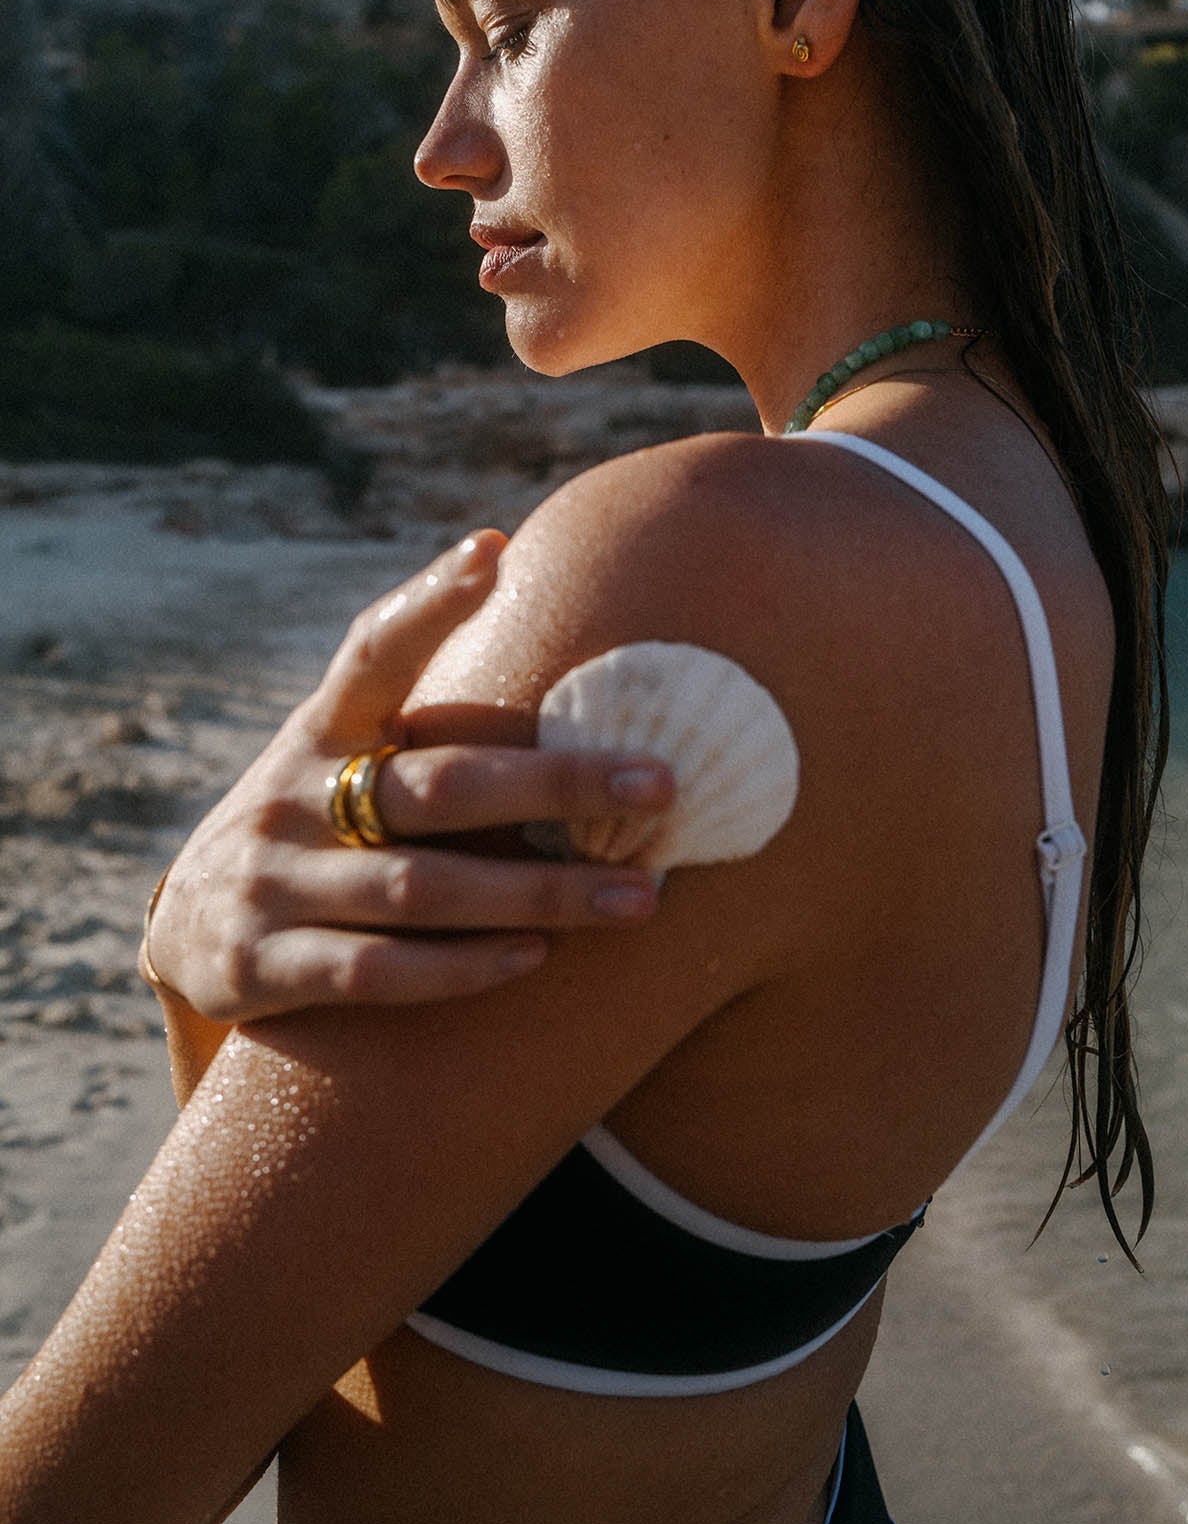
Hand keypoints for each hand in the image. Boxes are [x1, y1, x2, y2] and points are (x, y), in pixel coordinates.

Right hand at [140, 530, 673, 1022]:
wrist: (189, 933)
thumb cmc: (315, 827)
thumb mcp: (341, 759)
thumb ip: (425, 728)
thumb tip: (569, 671)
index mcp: (322, 730)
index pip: (373, 653)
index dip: (428, 603)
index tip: (494, 552)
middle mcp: (293, 797)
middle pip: (439, 786)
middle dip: (556, 784)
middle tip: (661, 783)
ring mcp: (272, 882)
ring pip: (420, 889)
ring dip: (538, 893)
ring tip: (638, 898)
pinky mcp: (259, 967)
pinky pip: (375, 971)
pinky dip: (459, 968)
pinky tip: (534, 957)